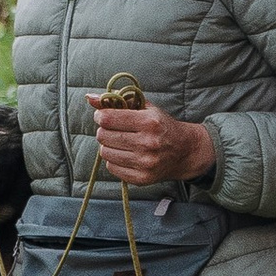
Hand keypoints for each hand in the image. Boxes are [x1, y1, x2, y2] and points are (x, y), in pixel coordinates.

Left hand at [87, 94, 217, 189]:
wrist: (185, 151)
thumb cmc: (162, 126)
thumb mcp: (145, 108)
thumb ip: (117, 100)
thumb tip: (89, 97)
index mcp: (150, 122)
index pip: (108, 119)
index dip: (100, 116)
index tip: (103, 116)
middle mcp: (148, 143)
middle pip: (103, 136)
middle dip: (104, 130)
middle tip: (113, 129)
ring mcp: (145, 163)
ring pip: (105, 153)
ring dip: (108, 146)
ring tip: (120, 142)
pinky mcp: (142, 178)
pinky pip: (112, 167)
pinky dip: (114, 160)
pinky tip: (126, 154)